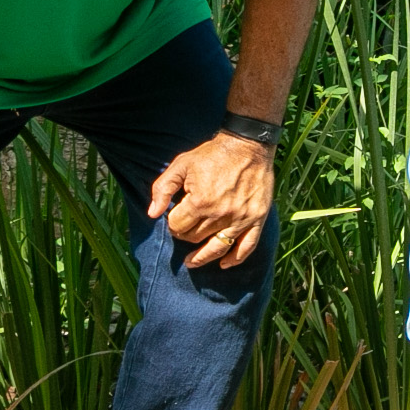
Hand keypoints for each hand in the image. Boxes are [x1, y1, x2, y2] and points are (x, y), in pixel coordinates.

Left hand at [146, 133, 276, 270]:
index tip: (174, 215)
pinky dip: (235, 259)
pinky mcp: (256, 219)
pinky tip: (224, 264)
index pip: (178, 226)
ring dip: (202, 257)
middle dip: (185, 235)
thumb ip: (163, 188)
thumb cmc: (212, 154)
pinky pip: (246, 246)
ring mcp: (240, 219)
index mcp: (200, 202)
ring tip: (192, 262)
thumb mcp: (181, 164)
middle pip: (195, 238)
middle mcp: (220, 215)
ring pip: (217, 247)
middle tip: (184, 226)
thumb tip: (152, 214)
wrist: (247, 145)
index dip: (172, 222)